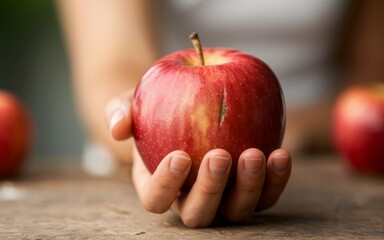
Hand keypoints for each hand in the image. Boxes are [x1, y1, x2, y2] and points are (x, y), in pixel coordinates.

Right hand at [106, 90, 291, 227]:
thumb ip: (121, 109)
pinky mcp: (251, 187)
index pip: (155, 198)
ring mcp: (224, 195)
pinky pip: (266, 195)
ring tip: (255, 153)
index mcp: (158, 182)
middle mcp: (190, 196)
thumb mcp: (136, 99)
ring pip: (235, 211)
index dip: (166, 184)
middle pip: (198, 214)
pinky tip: (280, 154)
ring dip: (248, 188)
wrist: (191, 98)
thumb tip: (118, 128)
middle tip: (220, 155)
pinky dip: (275, 179)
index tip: (179, 156)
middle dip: (209, 190)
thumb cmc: (159, 103)